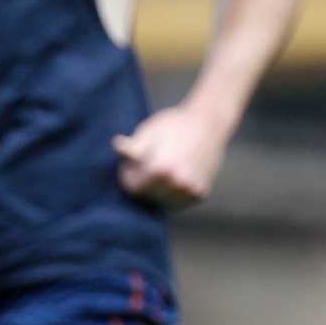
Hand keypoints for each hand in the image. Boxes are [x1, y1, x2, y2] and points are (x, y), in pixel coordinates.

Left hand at [113, 103, 229, 208]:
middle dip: (142, 182)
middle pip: (146, 195)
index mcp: (161, 168)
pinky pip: (176, 201)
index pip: (132, 187)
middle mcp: (178, 183)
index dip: (128, 174)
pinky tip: (176, 174)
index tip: (133, 162)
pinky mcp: (200, 194)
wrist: (209, 123)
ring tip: (163, 166)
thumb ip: (133, 146)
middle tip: (149, 161)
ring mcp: (191, 190)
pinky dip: (172, 192)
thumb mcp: (150, 131)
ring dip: (157, 189)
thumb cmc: (174, 124)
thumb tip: (116, 145)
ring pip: (161, 201)